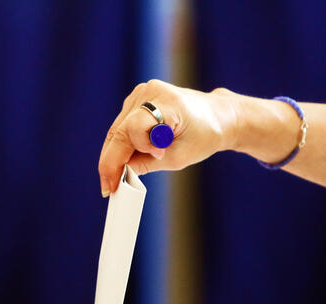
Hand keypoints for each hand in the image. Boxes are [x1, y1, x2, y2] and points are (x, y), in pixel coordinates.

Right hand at [98, 79, 239, 196]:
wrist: (217, 116)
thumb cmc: (204, 135)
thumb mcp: (180, 157)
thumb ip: (148, 164)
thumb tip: (121, 173)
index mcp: (168, 102)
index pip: (134, 127)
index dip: (126, 153)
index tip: (126, 177)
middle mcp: (150, 92)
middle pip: (120, 130)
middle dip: (111, 161)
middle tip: (108, 188)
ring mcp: (142, 93)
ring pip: (117, 130)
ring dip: (114, 155)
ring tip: (115, 179)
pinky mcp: (137, 99)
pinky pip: (122, 126)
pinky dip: (121, 145)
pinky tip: (122, 163)